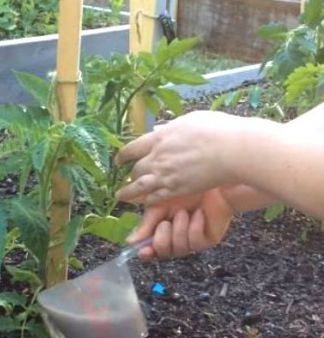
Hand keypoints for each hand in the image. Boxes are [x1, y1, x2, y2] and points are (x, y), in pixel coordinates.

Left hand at [115, 111, 265, 204]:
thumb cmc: (217, 130)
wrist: (233, 150)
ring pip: (139, 187)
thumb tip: (159, 129)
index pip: (132, 148)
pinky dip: (147, 200)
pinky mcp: (177, 190)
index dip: (123, 156)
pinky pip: (155, 197)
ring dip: (127, 193)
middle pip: (136, 169)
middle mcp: (158, 157)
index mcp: (160, 138)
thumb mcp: (190, 120)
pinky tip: (143, 202)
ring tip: (121, 197)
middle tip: (127, 179)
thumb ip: (171, 128)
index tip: (118, 160)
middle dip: (130, 175)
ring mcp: (166, 175)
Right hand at [127, 187, 235, 259]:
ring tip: (184, 212)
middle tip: (165, 223)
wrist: (211, 182)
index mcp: (162, 230)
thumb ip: (146, 224)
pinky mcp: (206, 240)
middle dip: (162, 237)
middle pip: (163, 252)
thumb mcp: (158, 205)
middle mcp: (176, 238)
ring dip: (179, 229)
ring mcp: (191, 240)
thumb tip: (130, 241)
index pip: (151, 249)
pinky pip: (194, 242)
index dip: (147, 253)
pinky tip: (198, 214)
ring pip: (178, 249)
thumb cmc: (185, 189)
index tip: (142, 251)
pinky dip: (194, 226)